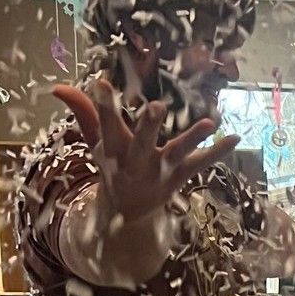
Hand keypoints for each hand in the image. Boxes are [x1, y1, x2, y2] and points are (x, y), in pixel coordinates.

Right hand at [53, 78, 238, 225]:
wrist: (128, 212)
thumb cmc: (112, 166)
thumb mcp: (96, 142)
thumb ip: (83, 113)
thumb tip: (58, 87)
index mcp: (113, 150)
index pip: (106, 125)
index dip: (103, 105)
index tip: (102, 83)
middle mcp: (137, 161)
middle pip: (141, 142)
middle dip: (148, 126)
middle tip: (156, 107)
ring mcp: (160, 170)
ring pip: (176, 154)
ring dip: (192, 139)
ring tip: (211, 123)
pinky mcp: (180, 176)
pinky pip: (201, 163)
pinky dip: (219, 152)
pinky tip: (236, 136)